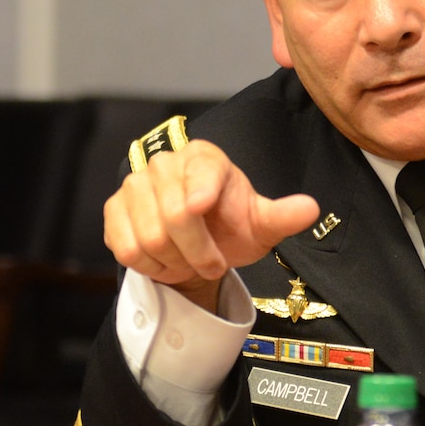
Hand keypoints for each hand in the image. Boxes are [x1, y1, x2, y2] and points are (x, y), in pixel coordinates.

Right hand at [104, 139, 319, 308]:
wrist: (197, 242)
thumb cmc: (232, 225)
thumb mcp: (261, 224)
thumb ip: (283, 216)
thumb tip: (311, 209)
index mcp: (206, 158)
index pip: (201, 170)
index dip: (200, 188)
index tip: (201, 206)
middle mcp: (165, 164)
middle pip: (175, 215)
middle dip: (200, 252)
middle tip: (215, 265)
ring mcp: (134, 186)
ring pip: (151, 238)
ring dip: (176, 262)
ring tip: (190, 262)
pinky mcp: (113, 210)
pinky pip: (127, 248)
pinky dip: (151, 266)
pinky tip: (165, 262)